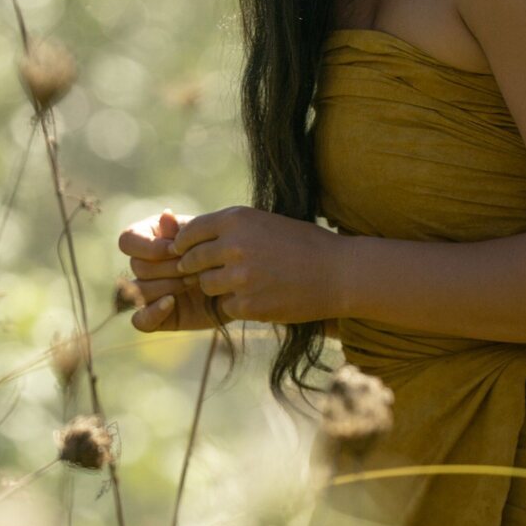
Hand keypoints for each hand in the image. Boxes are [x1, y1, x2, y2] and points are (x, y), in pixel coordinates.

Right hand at [115, 208, 219, 331]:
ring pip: (138, 291)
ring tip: (194, 281)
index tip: (176, 250)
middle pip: (137, 266)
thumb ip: (183, 229)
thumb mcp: (205, 238)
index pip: (128, 240)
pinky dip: (152, 313)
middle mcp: (145, 265)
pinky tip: (171, 302)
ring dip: (167, 285)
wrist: (242, 283)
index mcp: (150, 238)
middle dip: (168, 267)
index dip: (149, 247)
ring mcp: (150, 292)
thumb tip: (165, 214)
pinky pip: (140, 320)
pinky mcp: (158, 316)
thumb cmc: (222, 254)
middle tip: (196, 267)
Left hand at [116, 205, 342, 331]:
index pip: (191, 232)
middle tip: (208, 272)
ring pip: (206, 286)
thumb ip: (230, 229)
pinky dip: (238, 305)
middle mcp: (234, 245)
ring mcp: (240, 277)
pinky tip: (261, 297)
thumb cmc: (305, 244)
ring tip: (246, 283)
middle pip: (192, 261)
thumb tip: (186, 236)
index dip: (185, 244)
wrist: (340, 272)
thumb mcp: (265, 223)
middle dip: (195, 268)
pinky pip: (226, 306)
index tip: (187, 252)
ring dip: (218, 287)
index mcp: (237, 219)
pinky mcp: (248, 304)